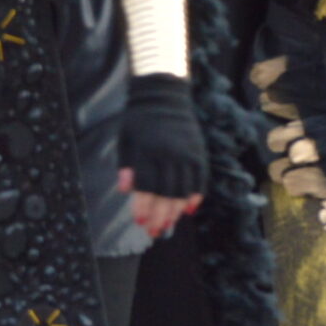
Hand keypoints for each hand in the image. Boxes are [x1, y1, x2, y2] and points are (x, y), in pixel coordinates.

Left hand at [117, 74, 208, 237]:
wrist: (164, 94)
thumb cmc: (139, 120)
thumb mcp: (126, 140)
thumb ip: (127, 166)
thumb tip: (126, 190)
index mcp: (147, 151)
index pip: (146, 186)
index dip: (143, 206)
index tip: (139, 222)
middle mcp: (169, 153)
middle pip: (165, 192)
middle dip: (159, 215)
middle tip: (154, 231)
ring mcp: (186, 152)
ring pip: (183, 189)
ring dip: (175, 210)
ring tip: (168, 225)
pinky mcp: (198, 150)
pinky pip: (199, 178)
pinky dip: (196, 195)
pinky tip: (189, 209)